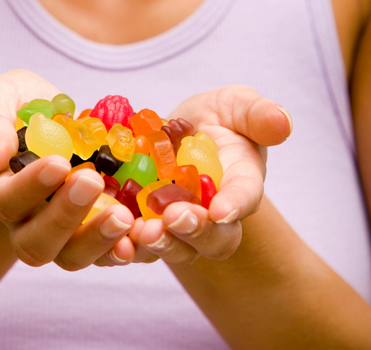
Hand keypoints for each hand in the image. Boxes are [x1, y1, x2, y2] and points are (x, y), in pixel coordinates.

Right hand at [0, 70, 135, 269]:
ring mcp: (61, 231)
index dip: (31, 187)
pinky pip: (106, 251)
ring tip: (124, 216)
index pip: (6, 201)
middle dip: (65, 218)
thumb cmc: (18, 108)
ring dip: (98, 240)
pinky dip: (125, 245)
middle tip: (92, 182)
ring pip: (72, 256)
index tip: (59, 162)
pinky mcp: (92, 229)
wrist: (47, 120)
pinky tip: (144, 230)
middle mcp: (26, 221)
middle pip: (36, 244)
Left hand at [131, 85, 292, 264]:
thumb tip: (282, 122)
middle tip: (173, 219)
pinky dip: (126, 247)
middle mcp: (213, 215)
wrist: (178, 136)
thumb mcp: (236, 106)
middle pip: (213, 239)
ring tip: (141, 232)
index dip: (235, 204)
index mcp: (240, 184)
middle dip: (194, 232)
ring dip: (160, 245)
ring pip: (177, 249)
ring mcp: (180, 226)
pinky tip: (112, 239)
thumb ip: (258, 114)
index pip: (244, 197)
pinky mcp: (148, 228)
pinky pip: (139, 247)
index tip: (222, 210)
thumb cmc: (215, 120)